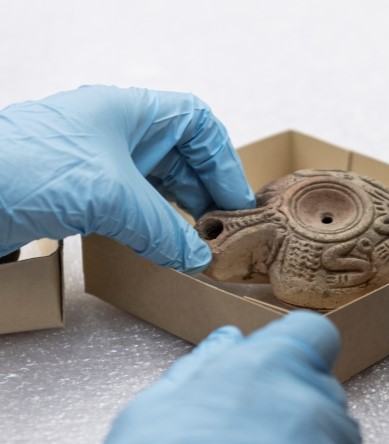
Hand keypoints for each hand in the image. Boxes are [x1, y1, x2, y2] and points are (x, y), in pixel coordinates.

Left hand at [0, 86, 254, 273]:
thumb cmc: (24, 168)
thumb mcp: (111, 196)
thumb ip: (162, 229)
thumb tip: (196, 256)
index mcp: (127, 113)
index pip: (195, 122)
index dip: (221, 158)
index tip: (234, 198)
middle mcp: (118, 135)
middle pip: (181, 157)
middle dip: (206, 192)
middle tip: (224, 229)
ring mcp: (101, 166)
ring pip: (158, 186)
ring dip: (182, 215)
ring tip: (200, 244)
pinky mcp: (84, 196)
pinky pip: (134, 210)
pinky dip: (155, 229)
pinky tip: (165, 250)